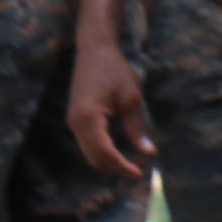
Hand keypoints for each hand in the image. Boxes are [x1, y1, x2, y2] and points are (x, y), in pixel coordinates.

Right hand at [67, 39, 154, 178]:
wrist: (94, 50)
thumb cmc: (114, 70)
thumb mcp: (131, 97)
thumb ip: (136, 127)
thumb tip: (149, 151)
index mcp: (88, 118)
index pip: (104, 153)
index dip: (122, 166)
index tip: (140, 171)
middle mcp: (75, 123)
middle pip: (94, 158)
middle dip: (116, 168)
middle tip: (140, 168)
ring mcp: (72, 122)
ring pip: (89, 154)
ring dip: (109, 162)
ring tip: (133, 162)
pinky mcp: (75, 119)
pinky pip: (88, 144)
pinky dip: (103, 153)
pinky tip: (120, 152)